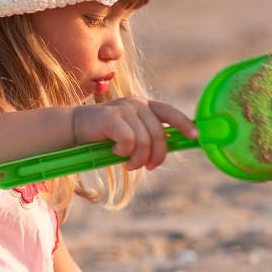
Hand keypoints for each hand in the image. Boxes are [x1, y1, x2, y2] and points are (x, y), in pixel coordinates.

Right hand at [71, 97, 197, 171]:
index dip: (184, 124)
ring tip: (129, 165)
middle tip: (148, 167)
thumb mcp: (131, 133)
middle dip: (157, 155)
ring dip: (138, 159)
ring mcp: (124, 109)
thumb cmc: (106, 134)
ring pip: (144, 141)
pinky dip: (124, 152)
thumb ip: (147, 137)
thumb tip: (168, 149)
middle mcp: (137, 104)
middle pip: (159, 134)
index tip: (195, 136)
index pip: (170, 112)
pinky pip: (128, 141)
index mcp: (145, 105)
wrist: (77, 127)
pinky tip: (116, 153)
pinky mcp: (111, 117)